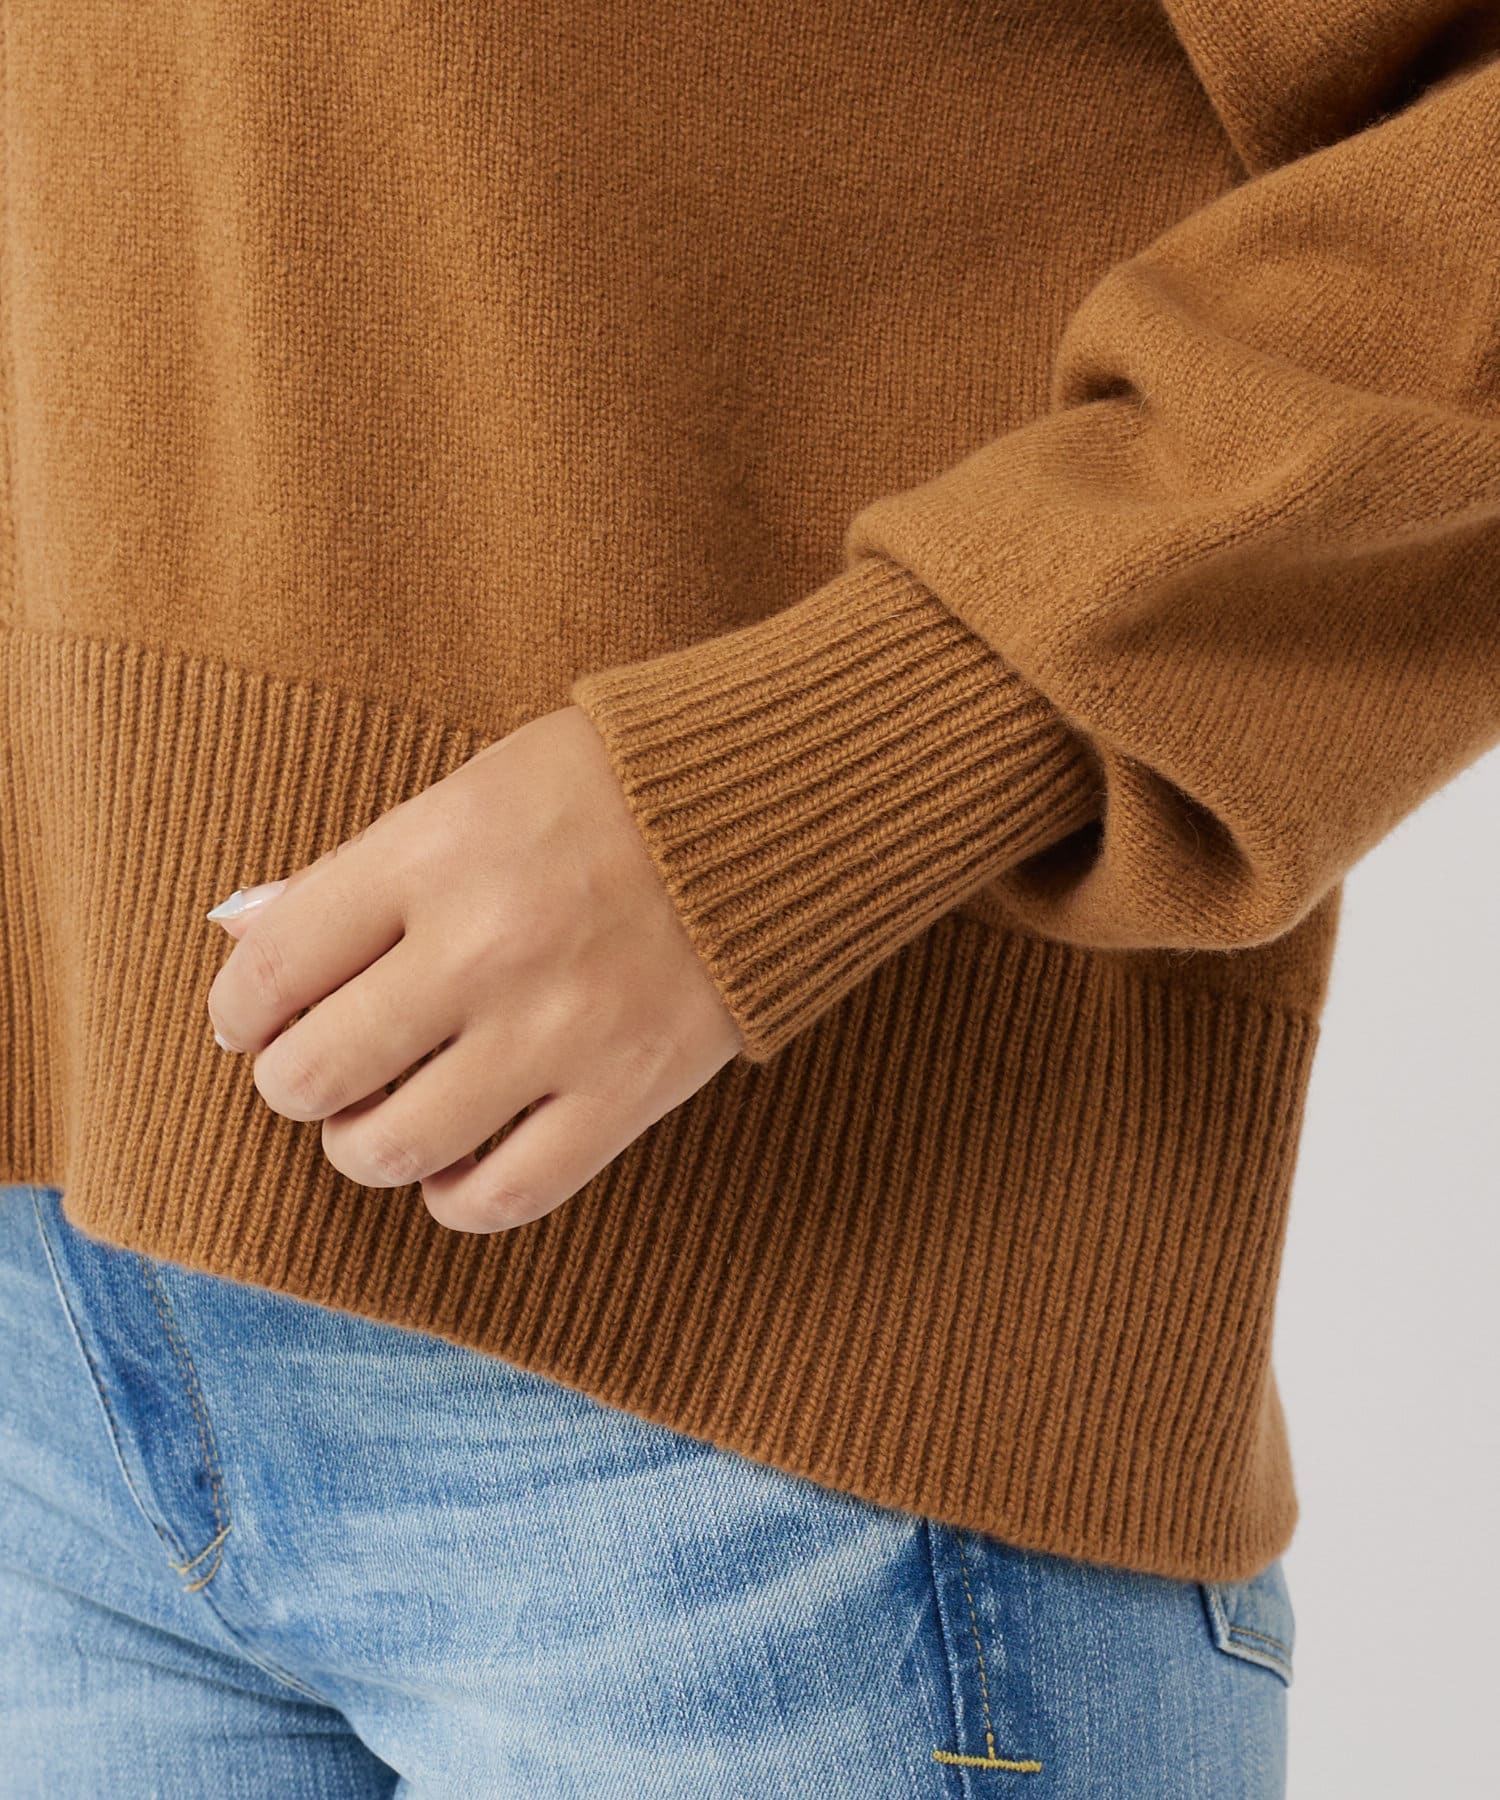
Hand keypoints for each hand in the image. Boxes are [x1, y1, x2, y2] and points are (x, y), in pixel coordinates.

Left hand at [205, 704, 743, 1232]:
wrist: (774, 808)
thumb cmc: (611, 788)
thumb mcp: (472, 792)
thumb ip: (360, 872)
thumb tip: (243, 937)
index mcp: (434, 855)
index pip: (272, 967)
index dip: (237, 1012)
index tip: (249, 1022)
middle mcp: (483, 949)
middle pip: (313, 1074)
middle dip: (292, 1083)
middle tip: (316, 1069)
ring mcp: (557, 1033)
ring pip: (390, 1151)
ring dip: (361, 1146)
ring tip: (381, 1118)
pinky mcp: (624, 1096)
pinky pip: (500, 1197)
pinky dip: (455, 1194)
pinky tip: (457, 1160)